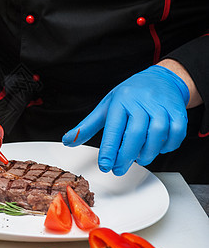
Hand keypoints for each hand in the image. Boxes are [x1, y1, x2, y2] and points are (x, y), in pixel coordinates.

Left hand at [62, 65, 189, 175]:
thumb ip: (86, 126)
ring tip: (137, 159)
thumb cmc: (130, 95)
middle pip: (134, 134)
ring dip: (147, 153)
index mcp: (120, 101)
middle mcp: (141, 102)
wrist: (160, 78)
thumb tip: (68, 140)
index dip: (108, 150)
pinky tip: (156, 148)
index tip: (105, 165)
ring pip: (156, 135)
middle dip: (125, 157)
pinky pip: (175, 134)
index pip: (113, 129)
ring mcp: (161, 106)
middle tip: (118, 169)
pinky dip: (167, 146)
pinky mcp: (178, 112)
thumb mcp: (105, 107)